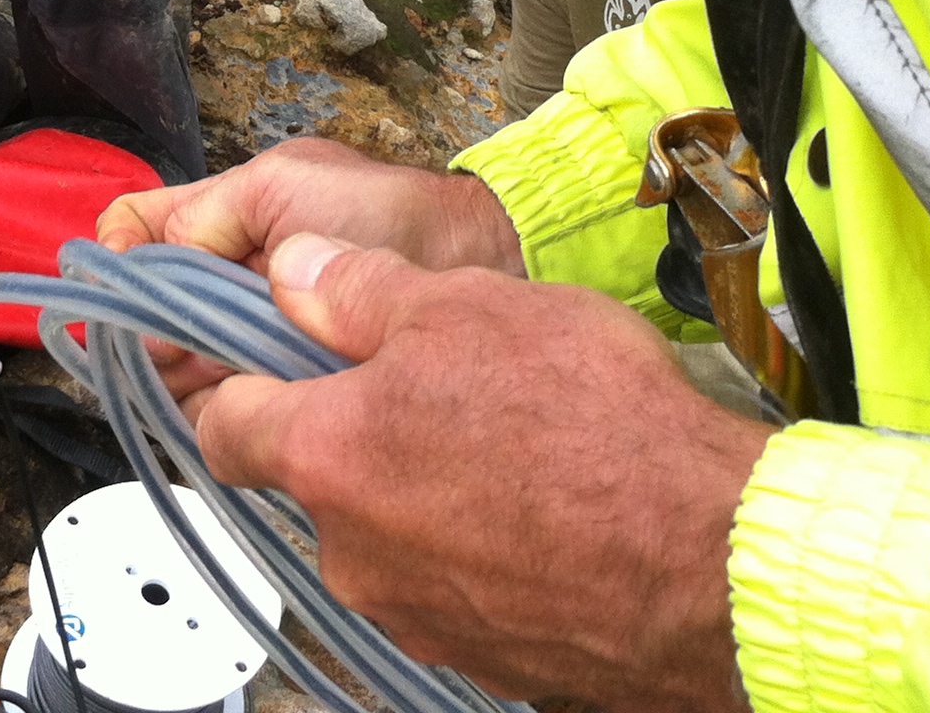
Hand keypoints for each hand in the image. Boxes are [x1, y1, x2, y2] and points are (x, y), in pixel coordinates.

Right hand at [99, 138, 523, 397]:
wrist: (479, 267)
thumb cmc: (388, 213)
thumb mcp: (281, 188)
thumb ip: (205, 218)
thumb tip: (141, 262)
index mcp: (228, 217)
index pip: (137, 233)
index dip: (119, 265)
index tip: (124, 301)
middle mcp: (238, 276)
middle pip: (155, 314)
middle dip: (155, 335)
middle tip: (176, 353)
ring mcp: (262, 329)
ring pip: (187, 364)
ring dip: (187, 375)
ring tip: (209, 380)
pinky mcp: (294, 379)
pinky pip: (234, 401)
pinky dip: (226, 406)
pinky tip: (238, 408)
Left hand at [193, 236, 771, 710]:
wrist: (707, 555)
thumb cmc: (591, 424)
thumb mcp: (466, 304)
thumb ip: (357, 290)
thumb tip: (295, 272)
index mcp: (327, 454)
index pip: (222, 427)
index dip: (244, 384)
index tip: (275, 361)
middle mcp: (352, 551)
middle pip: (318, 480)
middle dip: (363, 434)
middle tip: (442, 385)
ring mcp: (415, 613)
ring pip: (388, 534)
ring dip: (427, 490)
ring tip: (514, 444)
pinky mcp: (480, 656)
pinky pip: (454, 586)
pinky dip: (481, 547)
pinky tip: (545, 507)